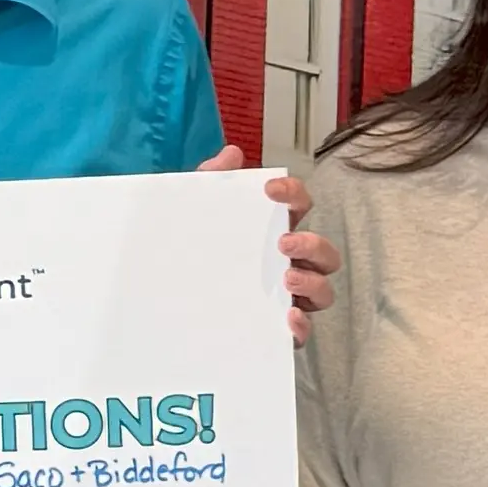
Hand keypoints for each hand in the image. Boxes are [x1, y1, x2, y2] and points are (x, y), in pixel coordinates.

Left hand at [202, 145, 337, 345]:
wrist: (163, 296)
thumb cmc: (192, 250)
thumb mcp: (195, 213)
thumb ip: (211, 181)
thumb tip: (232, 155)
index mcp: (274, 231)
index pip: (299, 206)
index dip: (293, 194)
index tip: (270, 190)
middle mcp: (289, 265)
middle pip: (324, 253)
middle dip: (312, 244)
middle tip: (284, 243)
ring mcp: (288, 299)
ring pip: (323, 292)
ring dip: (313, 282)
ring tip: (288, 279)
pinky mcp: (277, 330)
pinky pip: (302, 332)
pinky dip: (303, 325)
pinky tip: (289, 317)